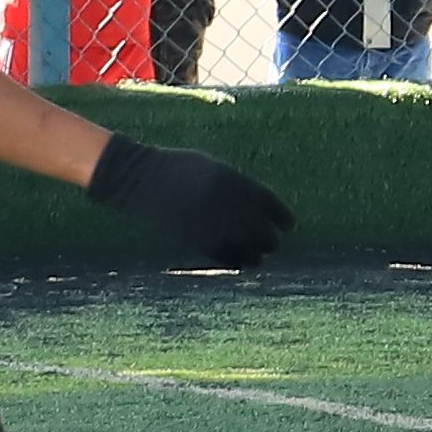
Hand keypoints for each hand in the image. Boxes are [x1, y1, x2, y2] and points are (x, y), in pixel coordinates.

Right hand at [90, 132, 289, 269]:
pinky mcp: (193, 239)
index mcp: (233, 182)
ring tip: (260, 256)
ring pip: (247, 248)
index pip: (270, 205)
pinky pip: (224, 256)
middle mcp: (225, 204)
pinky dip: (237, 261)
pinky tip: (242, 262)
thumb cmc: (181, 169)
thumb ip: (238, 187)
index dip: (283, 218)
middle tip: (274, 243)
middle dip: (271, 240)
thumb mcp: (214, 169)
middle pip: (262, 231)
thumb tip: (260, 210)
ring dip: (258, 254)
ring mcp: (209, 222)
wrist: (142, 177)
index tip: (289, 226)